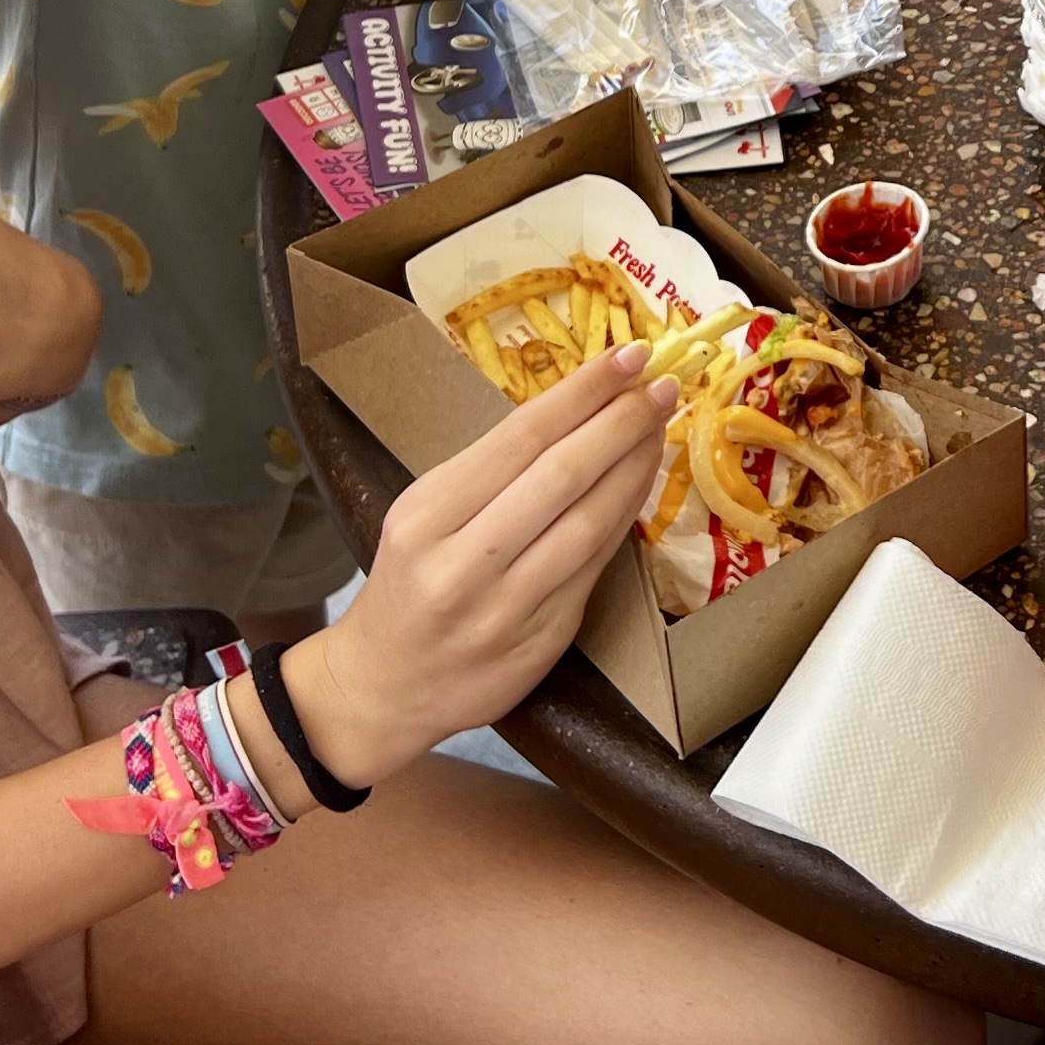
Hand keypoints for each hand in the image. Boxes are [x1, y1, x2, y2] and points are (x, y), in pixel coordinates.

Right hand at [288, 345, 674, 779]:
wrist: (382, 687)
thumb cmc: (407, 586)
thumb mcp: (421, 518)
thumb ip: (492, 474)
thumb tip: (582, 413)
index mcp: (426, 514)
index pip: (521, 437)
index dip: (582, 393)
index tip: (627, 357)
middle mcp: (463, 561)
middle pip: (562, 475)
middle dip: (621, 422)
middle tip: (662, 385)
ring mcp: (506, 607)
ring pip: (589, 523)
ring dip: (635, 469)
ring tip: (659, 429)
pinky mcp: (541, 641)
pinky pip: (594, 568)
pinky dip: (623, 521)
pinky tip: (640, 488)